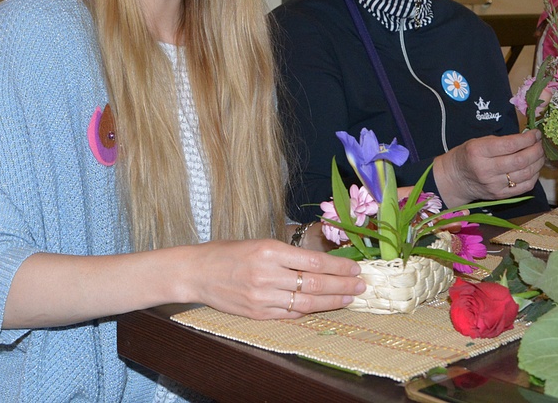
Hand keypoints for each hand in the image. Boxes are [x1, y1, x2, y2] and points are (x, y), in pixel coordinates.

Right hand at [180, 239, 364, 319]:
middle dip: (343, 285)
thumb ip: (286, 254)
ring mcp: (262, 297)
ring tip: (350, 298)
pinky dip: (309, 311)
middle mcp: (267, 274)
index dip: (338, 267)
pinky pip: (290, 314)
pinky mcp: (258, 313)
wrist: (196, 272)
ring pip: (307, 303)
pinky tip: (324, 308)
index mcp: (269, 251)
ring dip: (332, 302)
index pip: (314, 261)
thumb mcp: (257, 242)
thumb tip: (319, 262)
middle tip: (361, 285)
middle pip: (315, 284)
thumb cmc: (226, 252)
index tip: (355, 268)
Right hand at [432, 130, 544, 208]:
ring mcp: (494, 185)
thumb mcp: (478, 141)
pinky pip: (525, 186)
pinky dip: (534, 175)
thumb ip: (502, 140)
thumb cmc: (468, 156)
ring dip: (538, 162)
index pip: (510, 145)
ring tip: (540, 154)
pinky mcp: (500, 196)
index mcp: (478, 151)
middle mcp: (486, 170)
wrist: (455, 179)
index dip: (528, 139)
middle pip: (520, 160)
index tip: (536, 133)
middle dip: (536, 150)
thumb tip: (528, 138)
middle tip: (540, 143)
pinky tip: (534, 167)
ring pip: (526, 173)